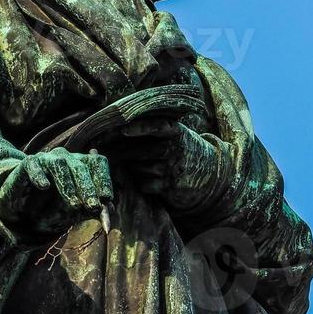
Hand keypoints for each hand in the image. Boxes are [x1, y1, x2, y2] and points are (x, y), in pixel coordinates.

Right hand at [0, 149, 112, 244]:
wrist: (21, 209)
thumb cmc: (52, 207)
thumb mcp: (74, 211)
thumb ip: (92, 209)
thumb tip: (110, 210)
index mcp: (81, 165)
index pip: (98, 164)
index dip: (104, 180)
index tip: (107, 199)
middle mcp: (66, 158)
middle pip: (81, 166)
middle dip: (88, 188)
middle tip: (93, 207)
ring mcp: (46, 159)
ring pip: (59, 164)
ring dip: (68, 185)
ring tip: (75, 204)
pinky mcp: (27, 164)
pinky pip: (33, 165)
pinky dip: (39, 175)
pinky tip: (44, 187)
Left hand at [107, 118, 228, 211]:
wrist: (209, 174)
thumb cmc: (182, 149)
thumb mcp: (177, 134)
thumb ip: (154, 128)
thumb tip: (117, 127)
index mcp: (176, 132)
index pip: (157, 127)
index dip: (140, 128)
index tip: (123, 130)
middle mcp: (176, 149)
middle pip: (141, 151)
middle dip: (121, 152)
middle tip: (103, 149)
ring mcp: (173, 169)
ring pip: (140, 168)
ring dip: (131, 167)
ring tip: (130, 164)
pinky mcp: (171, 186)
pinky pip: (145, 184)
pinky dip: (142, 182)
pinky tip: (147, 178)